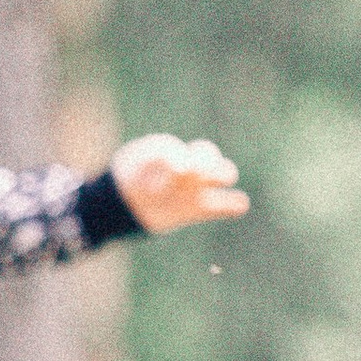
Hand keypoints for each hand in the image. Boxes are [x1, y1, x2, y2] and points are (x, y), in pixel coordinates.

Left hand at [110, 134, 249, 235]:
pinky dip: (233, 205)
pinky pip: (223, 206)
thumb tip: (185, 169)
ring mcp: (196, 188)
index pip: (195, 150)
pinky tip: (240, 205)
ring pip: (223, 176)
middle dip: (209, 164)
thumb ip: (164, 156)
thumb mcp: (142, 157)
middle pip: (214, 158)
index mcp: (180, 150)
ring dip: (220, 177)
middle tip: (193, 175)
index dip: (188, 161)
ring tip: (211, 184)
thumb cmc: (132, 173)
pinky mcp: (196, 210)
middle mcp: (191, 166)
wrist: (121, 201)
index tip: (174, 173)